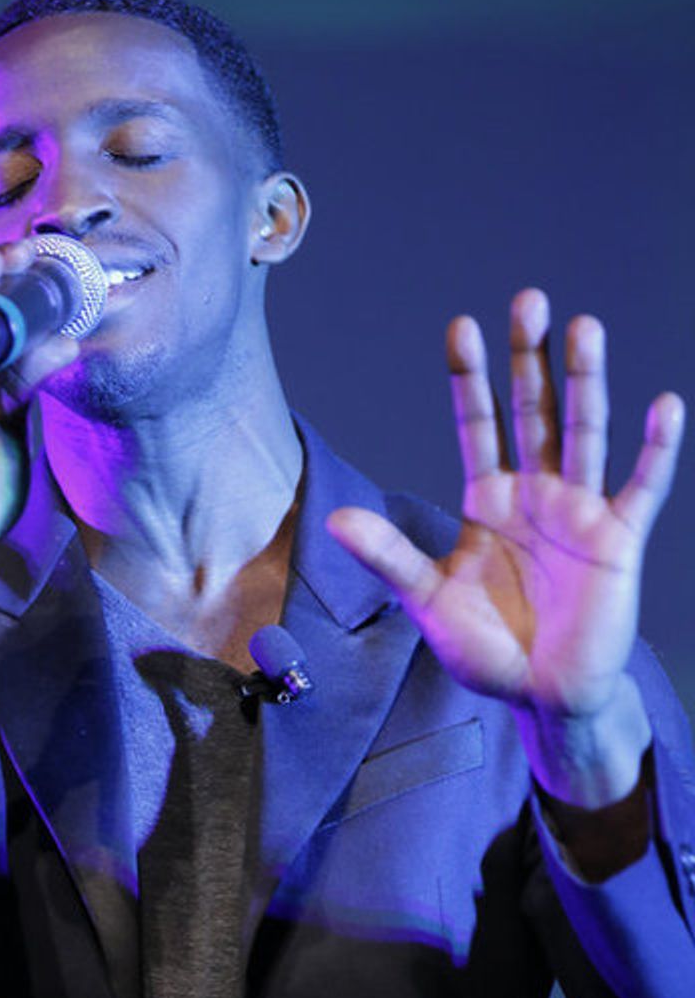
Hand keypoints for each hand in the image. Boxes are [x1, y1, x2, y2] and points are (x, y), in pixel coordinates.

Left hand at [327, 289, 684, 802]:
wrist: (543, 698)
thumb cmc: (488, 651)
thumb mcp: (430, 602)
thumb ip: (391, 557)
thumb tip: (335, 518)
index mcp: (489, 502)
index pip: (477, 425)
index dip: (470, 379)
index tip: (460, 327)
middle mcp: (536, 494)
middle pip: (533, 412)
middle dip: (529, 359)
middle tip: (528, 300)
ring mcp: (580, 512)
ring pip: (584, 433)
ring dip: (585, 383)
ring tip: (584, 328)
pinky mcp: (618, 540)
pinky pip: (641, 487)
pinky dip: (655, 448)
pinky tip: (665, 404)